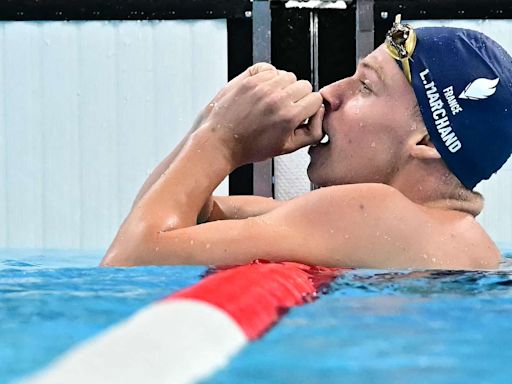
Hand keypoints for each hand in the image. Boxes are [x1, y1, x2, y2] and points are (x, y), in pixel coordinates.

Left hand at [197, 63, 323, 165]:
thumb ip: (311, 132)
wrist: (220, 142)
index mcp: (288, 116)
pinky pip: (268, 68)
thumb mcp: (286, 148)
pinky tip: (262, 91)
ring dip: (283, 86)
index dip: (309, 108)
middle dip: (298, 96)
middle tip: (284, 109)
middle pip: (303, 84)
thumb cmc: (249, 147)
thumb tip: (320, 114)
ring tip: (272, 101)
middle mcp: (276, 98)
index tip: (300, 113)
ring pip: (287, 75)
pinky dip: (267, 76)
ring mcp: (261, 86)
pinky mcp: (247, 79)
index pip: (315, 98)